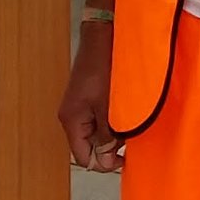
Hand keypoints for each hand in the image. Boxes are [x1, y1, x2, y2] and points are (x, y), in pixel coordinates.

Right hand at [59, 24, 122, 171]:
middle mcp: (72, 117)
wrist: (102, 37)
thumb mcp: (107, 106)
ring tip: (128, 118)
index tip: (123, 157)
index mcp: (71, 120)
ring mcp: (80, 108)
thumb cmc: (102, 68)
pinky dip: (112, 120)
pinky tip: (124, 110)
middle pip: (89, 146)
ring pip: (96, 133)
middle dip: (109, 145)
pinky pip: (99, 119)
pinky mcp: (88, 99)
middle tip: (128, 134)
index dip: (103, 162)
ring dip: (113, 132)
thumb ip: (106, 135)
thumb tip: (105, 160)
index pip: (83, 157)